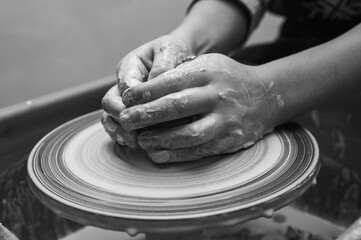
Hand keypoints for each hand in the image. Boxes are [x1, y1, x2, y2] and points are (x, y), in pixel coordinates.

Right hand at [102, 35, 194, 147]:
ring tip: (133, 142)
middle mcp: (123, 82)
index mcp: (130, 65)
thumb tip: (153, 86)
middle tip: (134, 131)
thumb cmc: (174, 50)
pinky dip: (123, 134)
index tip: (140, 114)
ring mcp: (125, 97)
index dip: (130, 102)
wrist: (179, 54)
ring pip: (111, 116)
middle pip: (110, 103)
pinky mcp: (132, 109)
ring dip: (118, 130)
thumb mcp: (170, 51)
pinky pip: (120, 124)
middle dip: (120, 118)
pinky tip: (134, 144)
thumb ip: (162, 68)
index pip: (124, 86)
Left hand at [118, 54, 283, 162]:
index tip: (125, 99)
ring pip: (189, 134)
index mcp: (208, 72)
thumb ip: (180, 74)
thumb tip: (142, 91)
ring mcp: (226, 119)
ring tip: (141, 140)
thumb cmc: (227, 78)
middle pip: (176, 106)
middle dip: (146, 115)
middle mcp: (218, 95)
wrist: (266, 96)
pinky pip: (201, 150)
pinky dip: (177, 155)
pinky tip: (158, 154)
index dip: (144, 92)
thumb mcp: (207, 64)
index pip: (170, 81)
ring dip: (161, 139)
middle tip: (125, 121)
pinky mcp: (231, 139)